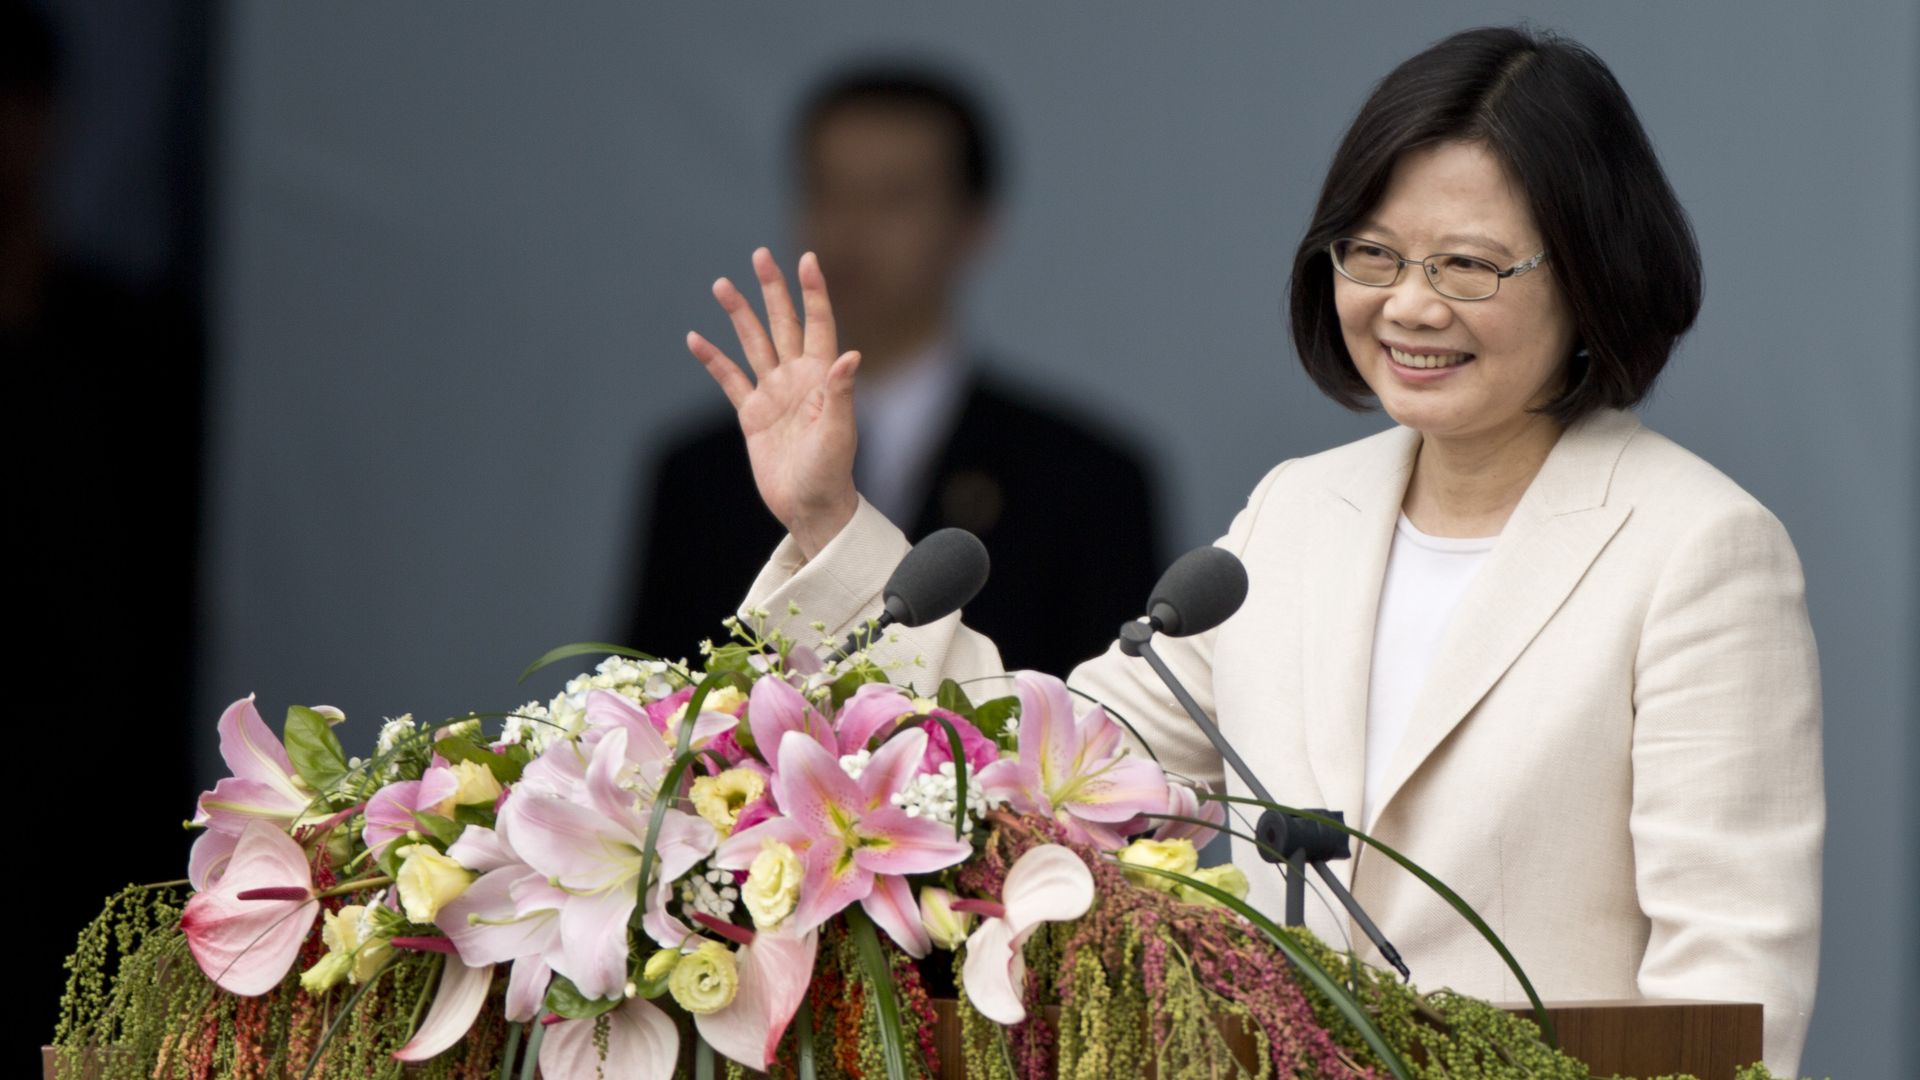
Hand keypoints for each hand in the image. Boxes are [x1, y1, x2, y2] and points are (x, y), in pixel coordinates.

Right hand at [687, 248, 861, 558]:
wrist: (810, 506)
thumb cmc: (832, 472)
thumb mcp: (839, 432)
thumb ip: (841, 392)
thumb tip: (851, 355)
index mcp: (822, 377)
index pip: (818, 324)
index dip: (812, 292)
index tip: (806, 259)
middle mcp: (798, 378)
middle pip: (783, 323)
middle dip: (771, 290)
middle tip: (759, 255)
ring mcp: (773, 394)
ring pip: (754, 344)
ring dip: (739, 315)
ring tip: (721, 285)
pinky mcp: (753, 414)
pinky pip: (729, 380)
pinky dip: (713, 360)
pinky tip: (696, 339)